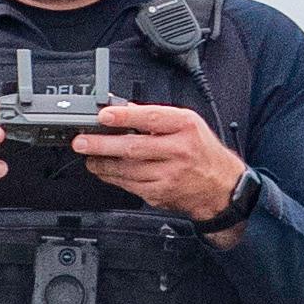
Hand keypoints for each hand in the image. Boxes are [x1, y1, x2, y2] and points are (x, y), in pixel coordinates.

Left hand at [70, 100, 251, 234]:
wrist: (222, 187)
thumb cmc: (202, 151)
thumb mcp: (188, 124)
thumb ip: (157, 117)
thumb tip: (124, 109)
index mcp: (185, 127)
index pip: (151, 119)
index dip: (125, 117)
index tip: (103, 115)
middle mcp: (179, 151)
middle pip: (134, 147)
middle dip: (102, 145)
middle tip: (81, 142)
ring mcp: (170, 175)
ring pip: (127, 170)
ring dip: (103, 164)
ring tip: (88, 158)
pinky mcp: (161, 193)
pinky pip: (130, 185)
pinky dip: (113, 178)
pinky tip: (104, 171)